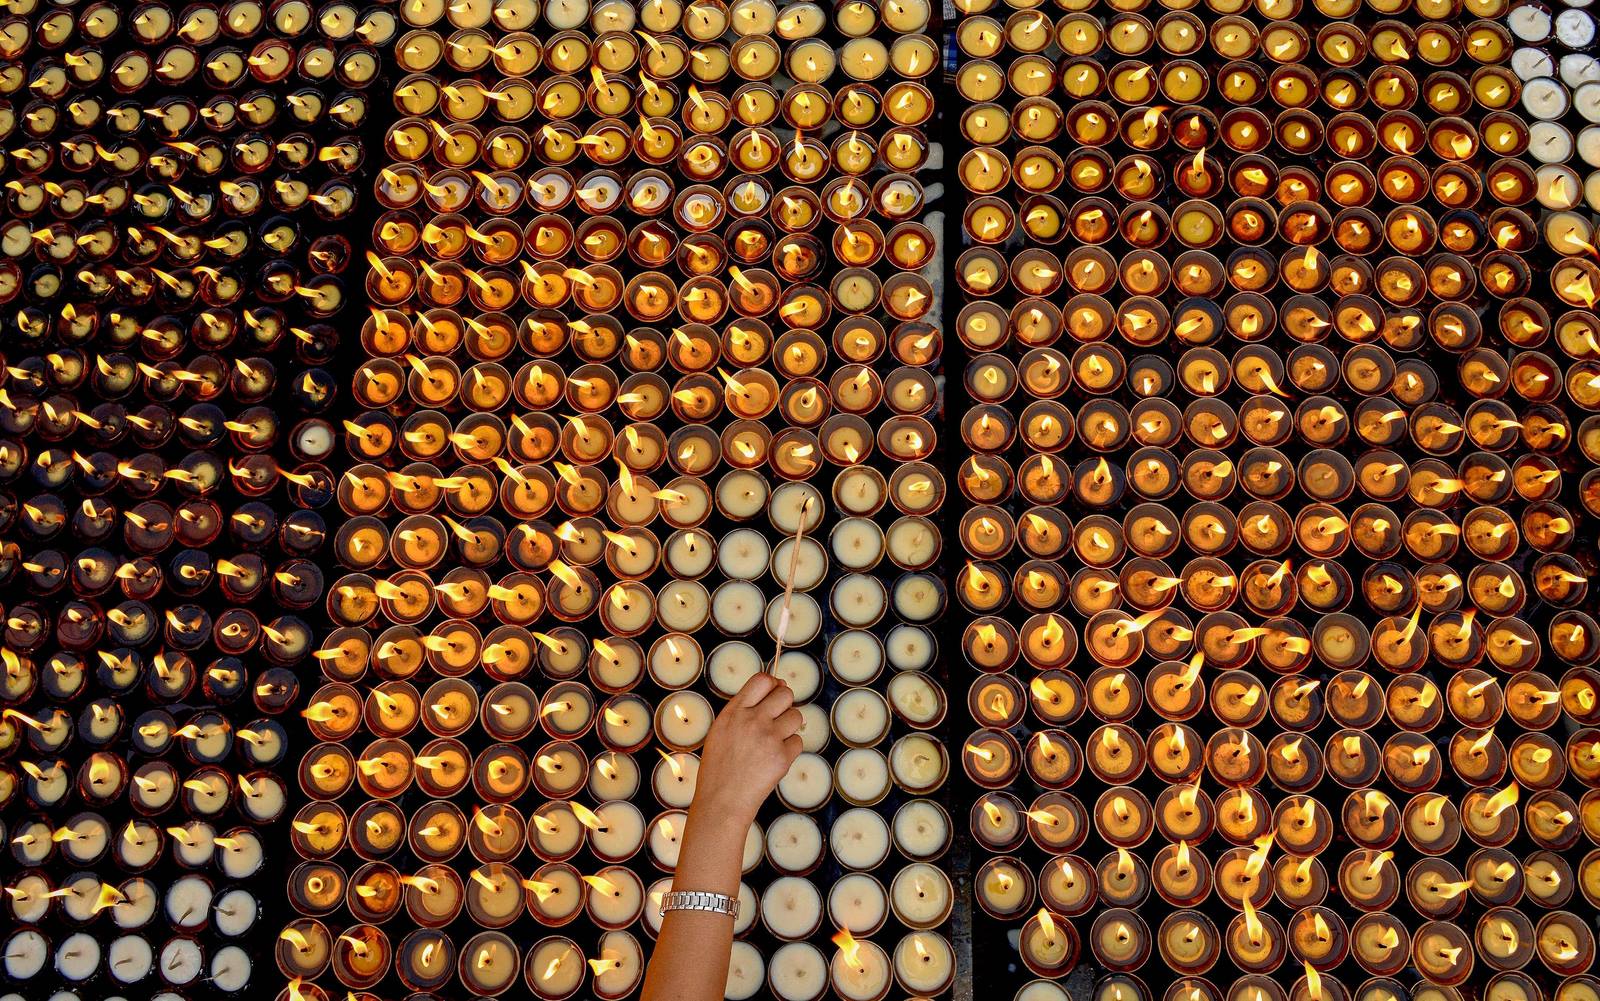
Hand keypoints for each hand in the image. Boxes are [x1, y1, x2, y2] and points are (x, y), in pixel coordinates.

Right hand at [691, 673, 803, 826]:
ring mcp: (769, 737)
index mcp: (734, 712)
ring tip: (774, 742)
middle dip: (785, 703)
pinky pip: (798, 742)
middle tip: (777, 719)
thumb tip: (775, 688)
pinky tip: (774, 759)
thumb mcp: (721, 731)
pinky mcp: (783, 756)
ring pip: (796, 716)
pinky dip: (790, 750)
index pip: (762, 680)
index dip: (772, 684)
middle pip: (785, 694)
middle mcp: (753, 720)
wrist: (722, 801)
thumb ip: (743, 710)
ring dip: (789, 727)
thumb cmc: (719, 768)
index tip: (773, 693)